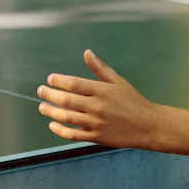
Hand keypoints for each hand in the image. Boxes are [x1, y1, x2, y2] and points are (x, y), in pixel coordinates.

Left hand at [37, 49, 169, 148]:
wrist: (148, 126)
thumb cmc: (132, 100)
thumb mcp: (118, 81)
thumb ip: (100, 68)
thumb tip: (87, 52)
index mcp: (102, 91)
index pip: (74, 84)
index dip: (59, 81)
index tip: (50, 78)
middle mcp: (97, 107)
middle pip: (67, 100)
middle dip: (50, 95)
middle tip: (40, 91)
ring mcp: (96, 123)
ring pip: (67, 117)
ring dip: (51, 112)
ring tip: (42, 107)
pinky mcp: (97, 136)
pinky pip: (74, 135)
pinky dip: (61, 130)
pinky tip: (52, 124)